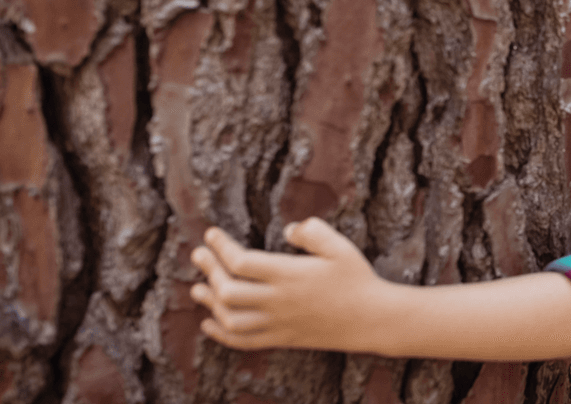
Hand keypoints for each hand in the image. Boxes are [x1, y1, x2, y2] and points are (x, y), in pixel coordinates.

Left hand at [189, 217, 389, 352]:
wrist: (371, 319)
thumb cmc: (357, 279)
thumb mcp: (340, 247)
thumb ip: (313, 232)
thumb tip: (289, 228)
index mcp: (289, 275)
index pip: (241, 262)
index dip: (220, 246)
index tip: (211, 234)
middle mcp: (279, 301)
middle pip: (228, 291)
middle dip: (208, 271)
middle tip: (198, 254)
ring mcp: (278, 322)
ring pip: (230, 319)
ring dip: (210, 302)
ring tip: (199, 287)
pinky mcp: (282, 337)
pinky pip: (244, 341)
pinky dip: (221, 333)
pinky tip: (210, 322)